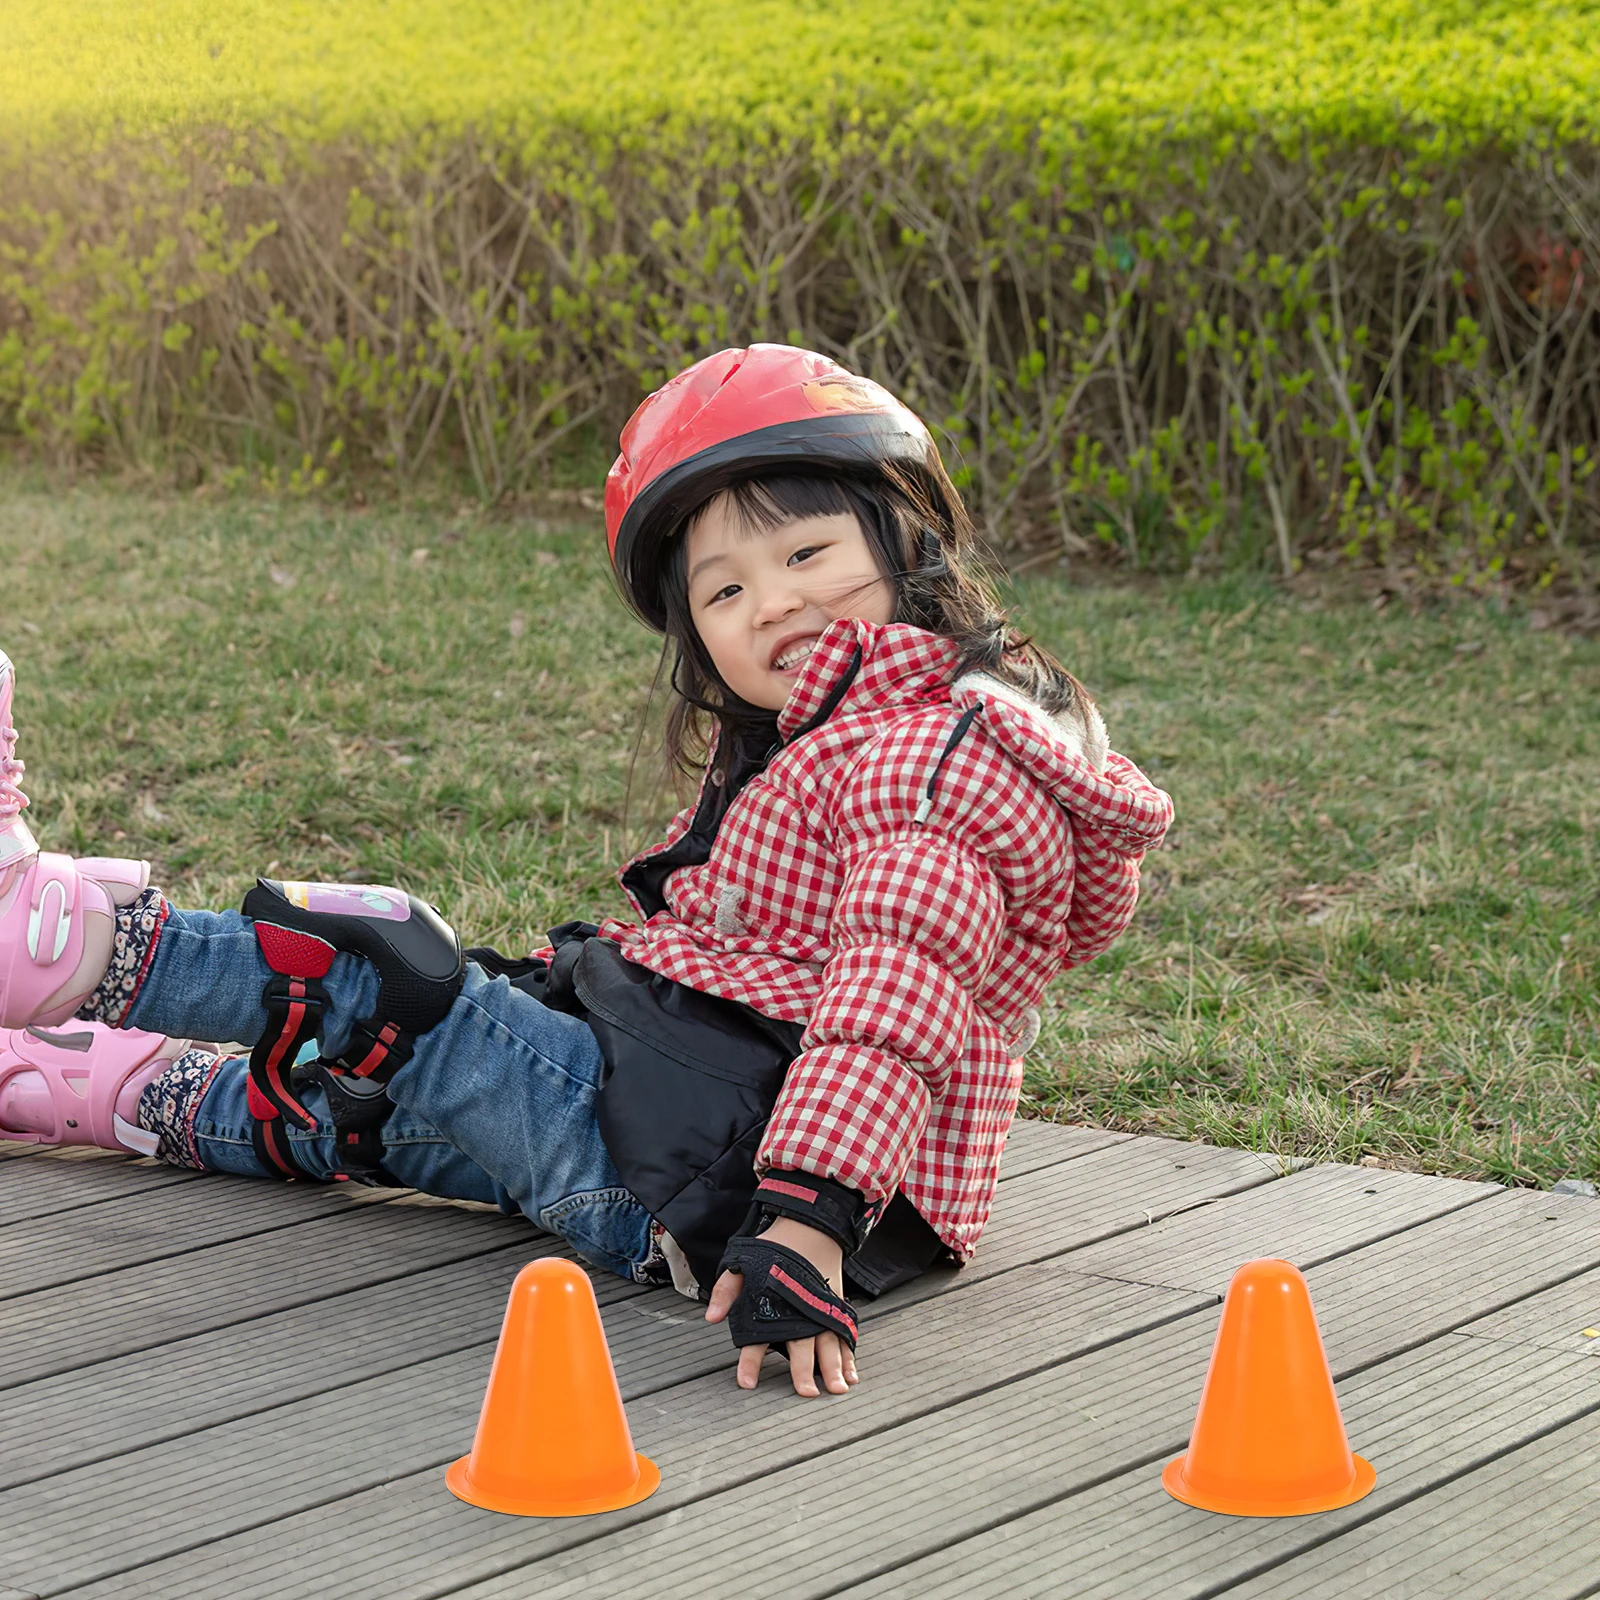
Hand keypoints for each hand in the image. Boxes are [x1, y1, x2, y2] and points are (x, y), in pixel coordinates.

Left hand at [705, 1216, 859, 1396]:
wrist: (810, 1227)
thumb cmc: (776, 1250)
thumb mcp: (743, 1265)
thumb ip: (726, 1291)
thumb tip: (711, 1317)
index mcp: (772, 1306)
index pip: (756, 1339)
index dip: (750, 1362)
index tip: (747, 1383)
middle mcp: (799, 1312)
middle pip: (801, 1346)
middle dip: (804, 1371)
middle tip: (807, 1393)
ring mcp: (821, 1310)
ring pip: (828, 1344)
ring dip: (833, 1368)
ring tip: (837, 1390)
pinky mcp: (835, 1308)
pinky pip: (844, 1335)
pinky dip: (849, 1355)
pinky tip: (852, 1374)